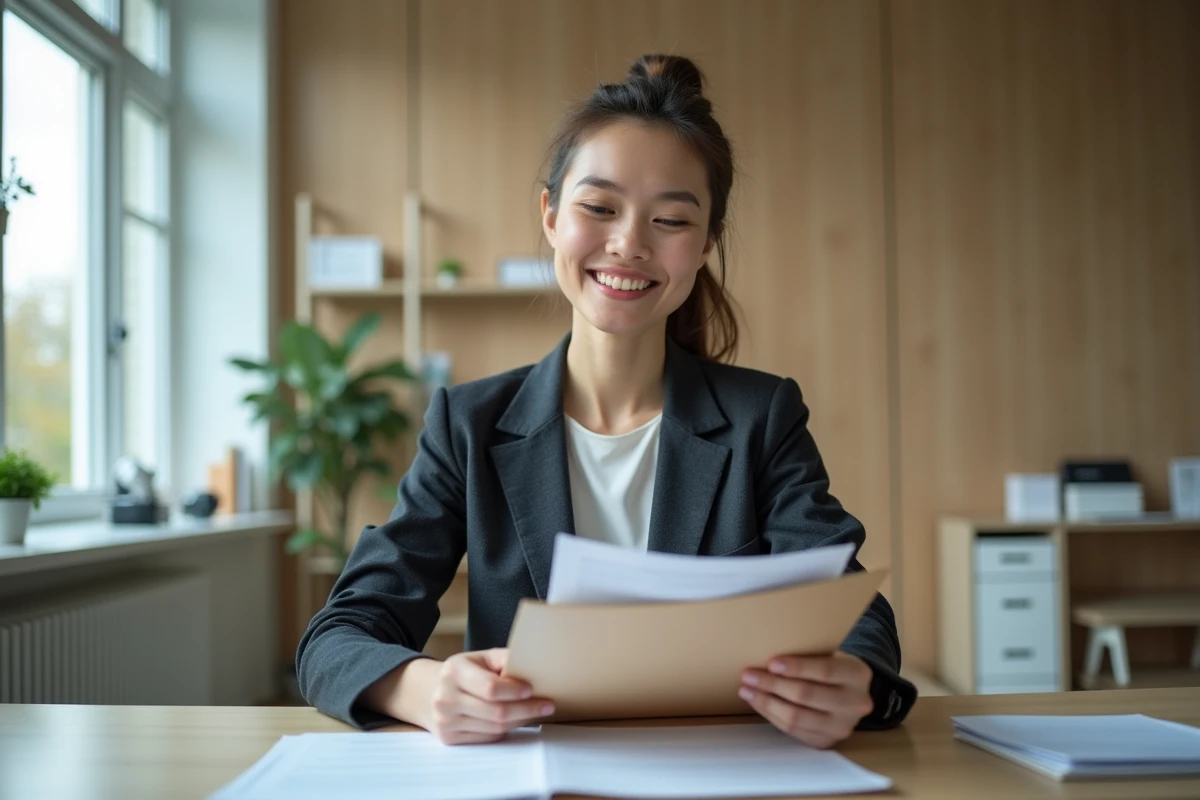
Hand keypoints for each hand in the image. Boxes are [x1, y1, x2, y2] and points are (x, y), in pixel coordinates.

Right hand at [424, 648, 555, 744]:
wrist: (427, 691)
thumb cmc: (463, 672)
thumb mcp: (479, 658)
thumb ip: (504, 659)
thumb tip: (533, 665)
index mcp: (454, 671)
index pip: (490, 688)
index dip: (514, 691)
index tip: (532, 690)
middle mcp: (445, 697)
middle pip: (496, 712)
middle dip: (526, 710)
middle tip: (547, 706)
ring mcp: (445, 721)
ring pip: (494, 727)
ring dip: (520, 721)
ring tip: (535, 712)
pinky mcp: (449, 738)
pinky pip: (487, 737)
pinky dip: (505, 730)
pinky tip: (514, 720)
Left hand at [738, 651, 873, 748]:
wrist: (850, 693)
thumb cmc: (831, 667)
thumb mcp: (829, 655)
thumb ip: (807, 656)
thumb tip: (766, 658)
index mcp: (857, 675)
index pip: (825, 671)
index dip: (796, 667)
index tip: (771, 663)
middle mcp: (854, 704)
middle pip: (806, 695)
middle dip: (772, 685)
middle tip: (748, 675)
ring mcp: (841, 727)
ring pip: (796, 717)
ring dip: (766, 702)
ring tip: (746, 690)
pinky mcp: (826, 741)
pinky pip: (792, 731)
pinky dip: (771, 715)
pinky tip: (758, 703)